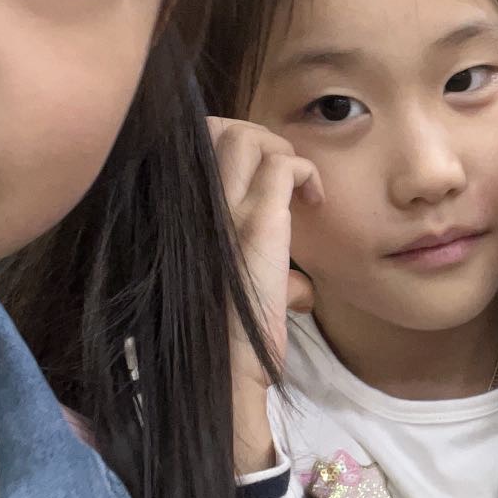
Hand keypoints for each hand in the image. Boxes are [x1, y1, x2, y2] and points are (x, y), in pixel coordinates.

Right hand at [208, 118, 319, 396]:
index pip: (191, 147)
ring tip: (298, 184)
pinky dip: (306, 173)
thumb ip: (254, 278)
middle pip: (217, 129)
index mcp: (182, 217)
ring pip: (248, 138)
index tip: (256, 174)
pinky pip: (284, 166)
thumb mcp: (228, 294)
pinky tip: (315, 201)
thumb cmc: (227, 341)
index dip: (226, 144)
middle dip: (256, 136)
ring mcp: (224, 211)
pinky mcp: (258, 224)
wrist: (223, 367)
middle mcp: (196, 207)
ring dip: (281, 150)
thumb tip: (301, 289)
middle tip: (282, 171)